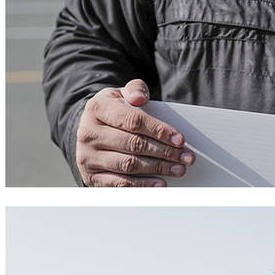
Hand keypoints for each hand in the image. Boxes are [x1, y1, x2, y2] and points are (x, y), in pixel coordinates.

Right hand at [75, 79, 192, 185]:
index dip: (159, 131)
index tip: (181, 140)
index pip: (133, 121)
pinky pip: (119, 183)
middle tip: (187, 157)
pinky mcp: (90, 175)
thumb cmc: (114, 112)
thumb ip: (135, 90)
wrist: (90, 130)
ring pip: (128, 164)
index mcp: (97, 108)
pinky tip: (160, 183)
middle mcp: (88, 133)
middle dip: (165, 152)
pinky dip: (142, 185)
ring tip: (178, 169)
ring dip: (158, 168)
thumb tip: (140, 98)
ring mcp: (87, 156)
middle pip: (134, 144)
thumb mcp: (121, 94)